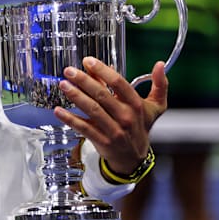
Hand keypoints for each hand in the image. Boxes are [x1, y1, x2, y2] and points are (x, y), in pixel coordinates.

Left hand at [54, 57, 167, 176]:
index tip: (88, 61)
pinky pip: (84, 128)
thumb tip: (160, 64)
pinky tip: (58, 110)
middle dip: (84, 80)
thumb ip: (159, 84)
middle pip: (102, 95)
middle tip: (69, 70)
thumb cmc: (141, 127)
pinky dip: (70, 119)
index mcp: (136, 104)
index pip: (119, 83)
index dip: (103, 71)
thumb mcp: (156, 106)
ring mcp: (114, 130)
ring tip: (63, 84)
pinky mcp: (102, 141)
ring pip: (92, 110)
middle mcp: (125, 116)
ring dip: (76, 96)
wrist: (134, 158)